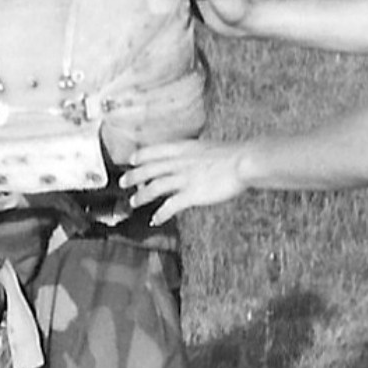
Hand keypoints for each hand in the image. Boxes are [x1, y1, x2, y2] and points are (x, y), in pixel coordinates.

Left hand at [122, 140, 251, 224]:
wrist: (243, 161)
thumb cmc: (232, 155)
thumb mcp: (207, 148)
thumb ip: (194, 154)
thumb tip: (190, 158)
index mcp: (183, 148)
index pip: (154, 150)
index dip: (141, 156)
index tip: (131, 160)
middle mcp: (179, 162)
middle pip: (149, 169)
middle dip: (134, 177)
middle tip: (123, 183)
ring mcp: (184, 178)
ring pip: (154, 187)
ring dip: (142, 196)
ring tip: (134, 202)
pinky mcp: (192, 194)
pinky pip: (170, 206)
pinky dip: (160, 214)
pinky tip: (155, 219)